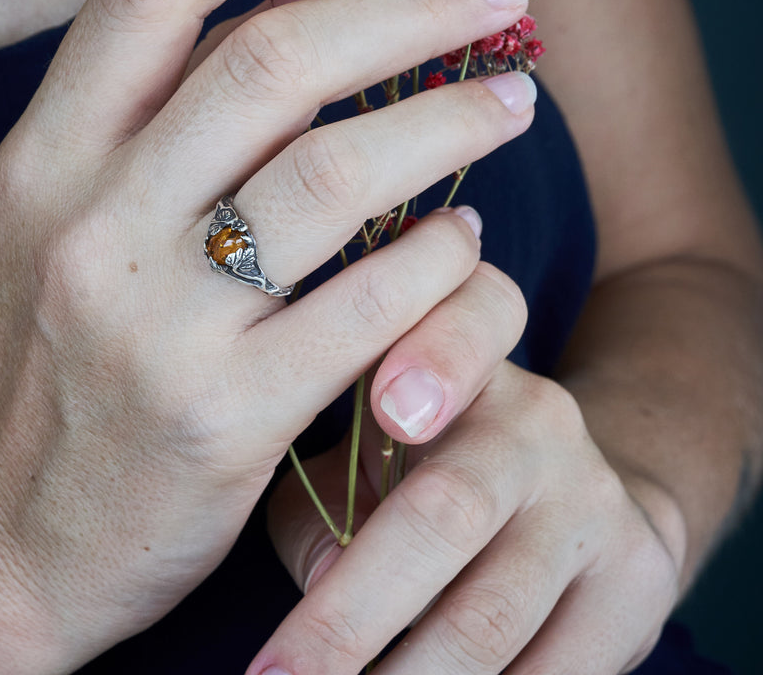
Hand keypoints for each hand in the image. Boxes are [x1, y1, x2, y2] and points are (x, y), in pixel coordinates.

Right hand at [0, 0, 538, 668]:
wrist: (15, 530)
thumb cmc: (66, 354)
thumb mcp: (88, 212)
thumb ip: (189, 93)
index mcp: (44, 156)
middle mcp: (87, 224)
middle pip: (269, 64)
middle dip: (407, 7)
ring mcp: (153, 325)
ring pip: (333, 177)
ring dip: (447, 122)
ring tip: (513, 99)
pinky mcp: (223, 418)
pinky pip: (369, 305)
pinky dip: (439, 256)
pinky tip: (467, 237)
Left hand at [258, 351, 683, 674]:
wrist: (579, 496)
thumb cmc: (427, 471)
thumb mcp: (368, 455)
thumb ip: (324, 503)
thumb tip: (327, 586)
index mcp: (463, 363)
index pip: (469, 323)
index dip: (439, 358)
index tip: (388, 412)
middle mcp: (538, 420)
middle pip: (449, 510)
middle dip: (354, 611)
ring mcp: (594, 500)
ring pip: (490, 613)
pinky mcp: (638, 578)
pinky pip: (554, 671)